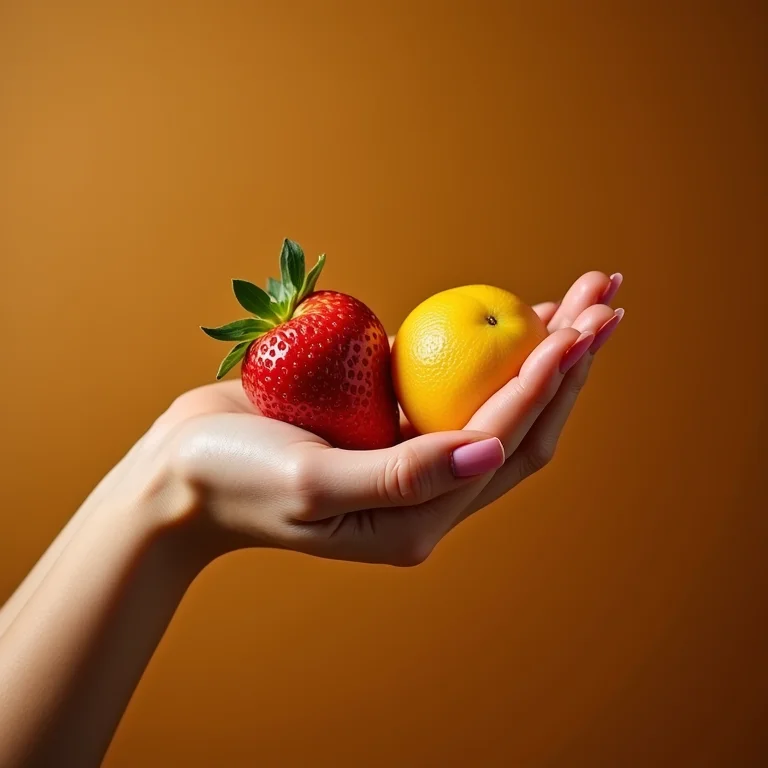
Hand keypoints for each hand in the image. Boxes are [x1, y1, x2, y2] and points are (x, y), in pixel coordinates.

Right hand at [137, 271, 622, 566]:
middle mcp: (429, 498)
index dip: (543, 381)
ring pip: (502, 406)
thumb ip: (400, 476)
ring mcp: (417, 465)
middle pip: (522, 427)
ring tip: (584, 298)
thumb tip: (492, 456)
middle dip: (570, 364)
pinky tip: (519, 313)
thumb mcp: (309, 482)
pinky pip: (462, 390)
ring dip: (547, 354)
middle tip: (607, 298)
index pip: (500, 443)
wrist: (183, 474)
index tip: (578, 325)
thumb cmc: (232, 478)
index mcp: (416, 521)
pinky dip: (496, 353)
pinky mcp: (396, 433)